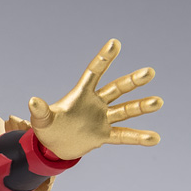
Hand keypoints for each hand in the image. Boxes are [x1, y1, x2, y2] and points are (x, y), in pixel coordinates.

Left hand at [28, 39, 161, 161]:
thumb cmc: (47, 129)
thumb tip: (32, 101)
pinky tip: (154, 138)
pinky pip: (124, 135)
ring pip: (125, 110)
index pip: (94, 73)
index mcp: (81, 95)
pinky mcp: (103, 135)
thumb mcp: (41, 121)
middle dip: (132, 81)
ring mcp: (101, 119)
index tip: (114, 43)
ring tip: (158, 102)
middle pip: (117, 89)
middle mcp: (95, 104)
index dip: (104, 59)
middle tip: (149, 72)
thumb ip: (40, 111)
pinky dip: (138, 137)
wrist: (53, 147)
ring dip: (141, 106)